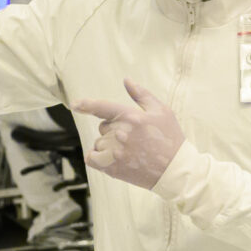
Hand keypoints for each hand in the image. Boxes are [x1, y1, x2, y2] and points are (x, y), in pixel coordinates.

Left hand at [73, 81, 187, 189]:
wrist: (175, 170)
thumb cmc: (170, 138)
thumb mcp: (161, 111)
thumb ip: (141, 94)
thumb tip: (126, 80)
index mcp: (131, 116)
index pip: (102, 107)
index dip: (86, 104)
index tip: (75, 104)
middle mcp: (121, 133)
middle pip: (103, 128)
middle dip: (114, 131)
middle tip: (135, 139)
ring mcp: (116, 152)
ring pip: (99, 143)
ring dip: (108, 146)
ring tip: (130, 152)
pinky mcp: (113, 168)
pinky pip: (92, 158)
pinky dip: (97, 157)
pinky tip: (111, 159)